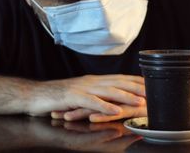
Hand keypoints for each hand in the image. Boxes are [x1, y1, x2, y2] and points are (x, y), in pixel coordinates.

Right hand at [27, 74, 145, 119]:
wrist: (35, 95)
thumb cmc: (59, 97)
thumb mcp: (82, 94)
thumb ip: (97, 95)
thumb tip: (114, 99)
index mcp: (95, 80)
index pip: (120, 78)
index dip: (136, 81)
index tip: (152, 84)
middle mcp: (91, 81)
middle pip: (119, 82)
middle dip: (138, 87)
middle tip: (153, 92)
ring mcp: (82, 88)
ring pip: (109, 90)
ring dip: (126, 96)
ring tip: (140, 101)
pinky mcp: (73, 97)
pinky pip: (92, 102)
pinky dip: (105, 106)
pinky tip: (115, 111)